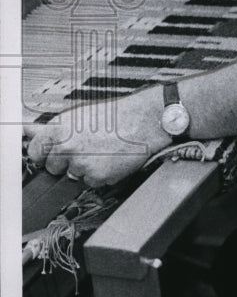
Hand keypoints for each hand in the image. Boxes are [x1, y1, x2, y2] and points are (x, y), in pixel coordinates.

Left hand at [24, 88, 169, 188]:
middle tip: (85, 149)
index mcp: (59, 129)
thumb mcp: (80, 115)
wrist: (143, 122)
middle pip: (53, 167)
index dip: (46, 154)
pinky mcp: (97, 177)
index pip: (36, 152)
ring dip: (85, 168)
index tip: (52, 154)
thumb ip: (55, 128)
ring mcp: (81, 164)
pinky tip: (111, 159)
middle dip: (66, 162)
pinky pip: (92, 182)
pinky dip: (101, 174)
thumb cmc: (116, 115)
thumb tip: (32, 132)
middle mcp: (67, 147)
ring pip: (74, 176)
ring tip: (102, 151)